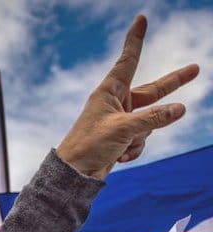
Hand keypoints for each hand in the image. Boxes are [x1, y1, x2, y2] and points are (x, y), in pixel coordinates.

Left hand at [56, 16, 198, 179]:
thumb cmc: (89, 146)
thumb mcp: (124, 129)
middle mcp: (115, 103)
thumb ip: (153, 118)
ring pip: (148, 124)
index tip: (141, 19)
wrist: (73, 175)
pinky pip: (141, 140)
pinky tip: (117, 158)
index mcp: (109, 92)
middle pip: (152, 91)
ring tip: (118, 147)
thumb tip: (180, 108)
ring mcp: (120, 121)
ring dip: (138, 139)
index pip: (128, 60)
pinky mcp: (121, 138)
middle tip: (196, 68)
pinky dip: (132, 151)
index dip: (136, 40)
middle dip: (173, 84)